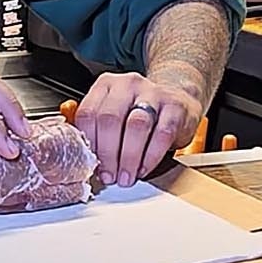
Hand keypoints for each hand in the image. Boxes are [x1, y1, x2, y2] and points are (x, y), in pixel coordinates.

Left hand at [74, 72, 202, 188]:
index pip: (88, 113)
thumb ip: (96, 131)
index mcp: (106, 85)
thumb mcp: (113, 114)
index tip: (91, 166)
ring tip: (126, 177)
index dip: (88, 144)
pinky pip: (162, 134)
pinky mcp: (175, 108)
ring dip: (128, 158)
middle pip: (110, 119)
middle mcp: (128, 85)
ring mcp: (153, 93)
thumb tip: (85, 160)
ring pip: (136, 126)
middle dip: (108, 153)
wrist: (177, 102)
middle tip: (110, 176)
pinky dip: (150, 157)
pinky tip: (143, 169)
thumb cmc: (138, 113)